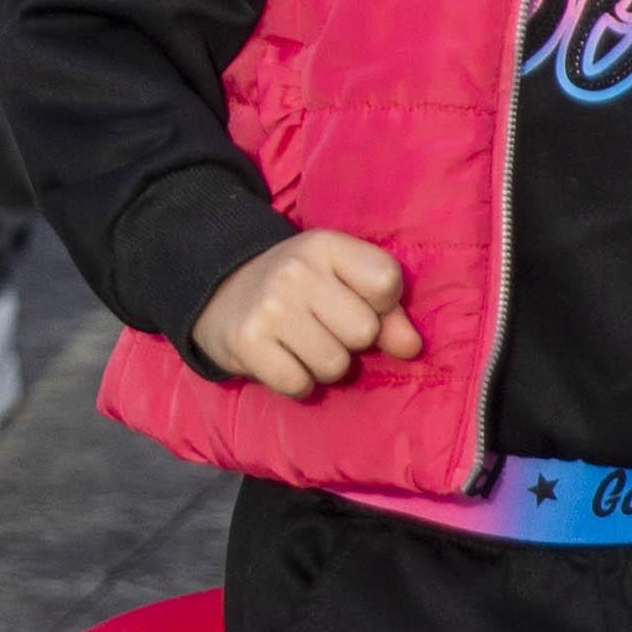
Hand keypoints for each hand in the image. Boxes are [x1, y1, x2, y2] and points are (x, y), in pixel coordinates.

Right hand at [191, 227, 415, 396]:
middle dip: (351, 340)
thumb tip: (411, 347)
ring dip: (324, 366)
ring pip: (334, 366)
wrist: (220, 289)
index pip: (386, 281)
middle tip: (324, 327)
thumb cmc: (300, 288)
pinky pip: (299, 385)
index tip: (358, 302)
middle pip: (364, 331)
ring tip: (303, 345)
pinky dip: (298, 383)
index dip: (382, 304)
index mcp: (325, 245)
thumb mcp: (342, 281)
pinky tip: (284, 361)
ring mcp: (269, 307)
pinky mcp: (247, 343)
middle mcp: (295, 270)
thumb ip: (387, 311)